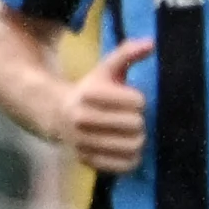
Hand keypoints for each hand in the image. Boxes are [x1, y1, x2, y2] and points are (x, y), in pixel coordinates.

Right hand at [65, 35, 156, 173]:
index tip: (131, 100)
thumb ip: (127, 54)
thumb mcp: (105, 69)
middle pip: (137, 125)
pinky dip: (131, 158)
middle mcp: (82, 119)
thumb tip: (152, 42)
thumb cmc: (90, 91)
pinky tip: (125, 148)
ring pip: (133, 146)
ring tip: (130, 133)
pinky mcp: (87, 160)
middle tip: (131, 118)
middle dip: (139, 120)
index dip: (139, 100)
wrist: (56, 115)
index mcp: (89, 94)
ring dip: (138, 140)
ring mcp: (83, 142)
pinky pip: (125, 165)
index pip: (137, 102)